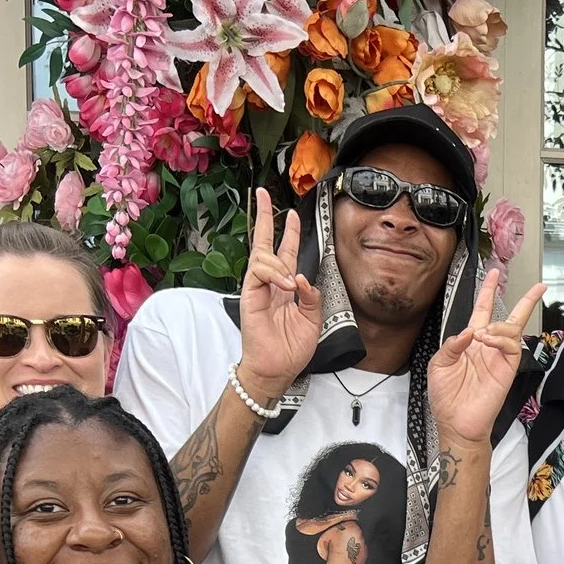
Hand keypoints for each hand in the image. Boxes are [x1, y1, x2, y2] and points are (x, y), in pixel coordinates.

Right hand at [238, 188, 322, 397]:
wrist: (277, 368)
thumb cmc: (292, 348)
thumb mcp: (313, 320)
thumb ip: (312, 296)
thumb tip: (303, 278)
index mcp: (285, 286)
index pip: (285, 252)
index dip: (289, 232)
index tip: (293, 213)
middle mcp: (270, 283)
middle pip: (265, 242)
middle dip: (265, 217)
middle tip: (263, 194)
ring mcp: (258, 287)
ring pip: (263, 255)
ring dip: (280, 263)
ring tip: (291, 284)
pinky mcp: (249, 294)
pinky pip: (259, 271)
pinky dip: (275, 274)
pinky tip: (286, 286)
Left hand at [429, 272, 545, 448]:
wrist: (456, 423)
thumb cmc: (446, 397)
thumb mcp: (438, 365)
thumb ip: (451, 345)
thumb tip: (469, 332)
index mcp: (470, 342)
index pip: (481, 311)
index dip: (487, 292)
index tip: (493, 274)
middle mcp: (487, 347)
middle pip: (508, 317)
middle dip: (523, 300)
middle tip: (536, 285)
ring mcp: (499, 358)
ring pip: (511, 329)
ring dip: (498, 326)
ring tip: (483, 335)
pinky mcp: (507, 369)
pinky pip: (512, 346)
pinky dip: (501, 338)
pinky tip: (487, 341)